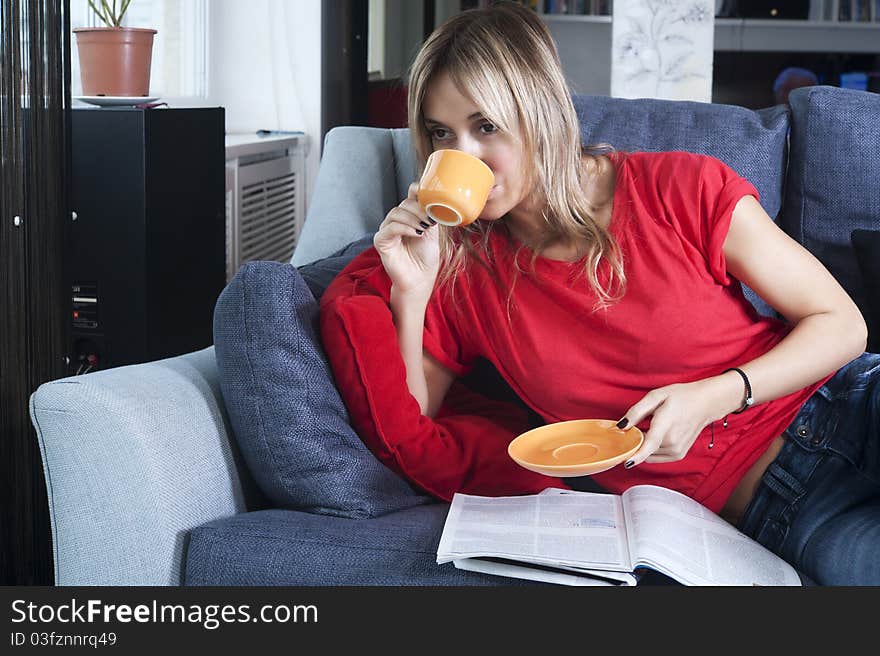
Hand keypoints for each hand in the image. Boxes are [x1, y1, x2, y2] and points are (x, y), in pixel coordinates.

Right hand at [374, 182, 439, 297]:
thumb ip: (430, 216)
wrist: (419, 279)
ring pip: (396, 213)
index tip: (429, 195)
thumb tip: (436, 200)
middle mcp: (395, 221)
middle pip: (403, 204)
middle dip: (418, 209)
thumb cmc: (425, 258)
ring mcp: (386, 230)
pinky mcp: (380, 241)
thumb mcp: (432, 232)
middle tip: (430, 220)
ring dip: (412, 219)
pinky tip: (417, 233)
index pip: (409, 197)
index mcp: (408, 217)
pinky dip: (404, 228)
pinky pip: (390, 227)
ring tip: (424, 229)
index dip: (417, 192)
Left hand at [618, 374, 742, 467]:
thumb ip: (636, 411)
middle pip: (643, 448)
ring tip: (654, 427)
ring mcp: (676, 450)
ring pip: (649, 454)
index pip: (649, 445)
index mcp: (665, 424)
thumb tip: (621, 425)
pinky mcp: (678, 455)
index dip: (636, 455)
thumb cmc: (681, 397)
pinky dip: (653, 449)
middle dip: (636, 440)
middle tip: (641, 424)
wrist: (705, 403)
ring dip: (645, 444)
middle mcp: (672, 442)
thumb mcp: (656, 396)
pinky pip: (656, 457)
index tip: (626, 462)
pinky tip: (659, 435)